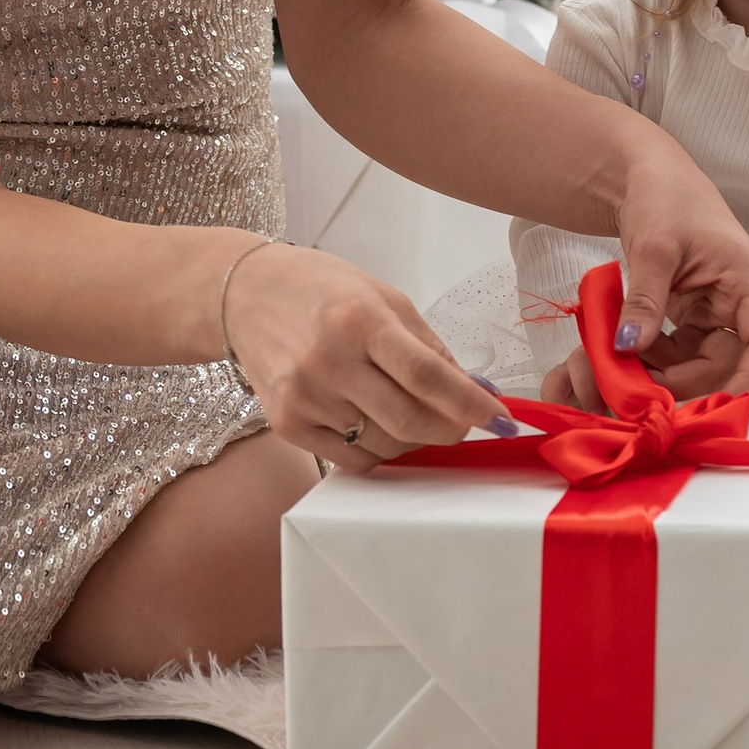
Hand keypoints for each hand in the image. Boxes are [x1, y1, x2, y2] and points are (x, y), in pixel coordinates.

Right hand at [221, 241, 496, 469]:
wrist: (247, 294)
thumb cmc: (322, 289)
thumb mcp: (384, 298)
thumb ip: (430, 347)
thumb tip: (475, 391)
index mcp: (360, 320)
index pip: (427, 375)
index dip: (471, 403)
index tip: (501, 420)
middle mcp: (329, 361)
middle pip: (409, 419)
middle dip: (449, 429)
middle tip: (463, 423)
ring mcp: (304, 397)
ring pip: (385, 444)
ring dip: (415, 438)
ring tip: (413, 413)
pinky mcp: (287, 424)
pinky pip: (351, 458)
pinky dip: (378, 448)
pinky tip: (376, 421)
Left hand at [613, 163, 748, 397]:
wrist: (651, 179)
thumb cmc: (665, 198)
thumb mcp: (653, 247)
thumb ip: (645, 300)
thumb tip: (630, 346)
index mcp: (747, 280)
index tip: (722, 408)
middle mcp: (742, 302)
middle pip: (730, 362)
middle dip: (686, 380)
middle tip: (637, 386)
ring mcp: (720, 312)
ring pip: (704, 363)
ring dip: (667, 372)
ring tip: (624, 366)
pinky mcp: (698, 318)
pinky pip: (685, 353)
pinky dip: (659, 359)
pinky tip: (631, 353)